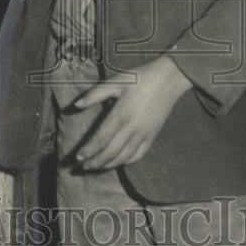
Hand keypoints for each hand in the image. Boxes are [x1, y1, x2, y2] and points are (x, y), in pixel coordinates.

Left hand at [73, 56, 191, 169]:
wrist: (169, 79)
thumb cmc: (140, 78)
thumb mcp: (115, 82)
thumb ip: (94, 94)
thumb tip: (76, 105)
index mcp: (121, 114)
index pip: (101, 138)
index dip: (89, 150)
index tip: (78, 157)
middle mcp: (132, 128)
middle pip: (111, 151)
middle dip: (96, 162)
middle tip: (83, 167)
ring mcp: (144, 134)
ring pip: (124, 157)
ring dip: (108, 164)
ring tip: (96, 167)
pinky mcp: (152, 136)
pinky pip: (139, 155)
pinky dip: (126, 161)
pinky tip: (118, 162)